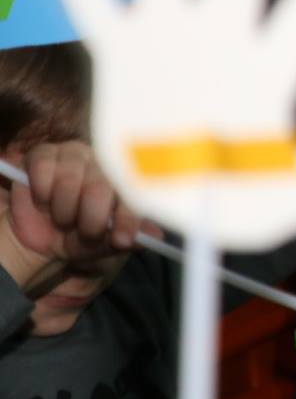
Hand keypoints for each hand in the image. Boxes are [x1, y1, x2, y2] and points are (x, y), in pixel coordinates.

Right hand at [0, 142, 145, 292]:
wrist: (37, 235)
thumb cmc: (76, 235)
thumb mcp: (101, 244)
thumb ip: (126, 238)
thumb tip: (156, 236)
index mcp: (124, 181)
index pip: (134, 192)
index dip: (128, 218)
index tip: (121, 239)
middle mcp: (103, 163)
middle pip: (100, 187)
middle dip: (90, 220)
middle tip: (85, 234)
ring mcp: (74, 154)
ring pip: (68, 181)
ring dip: (62, 211)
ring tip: (62, 220)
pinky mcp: (44, 154)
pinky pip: (43, 169)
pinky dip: (42, 194)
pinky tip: (43, 202)